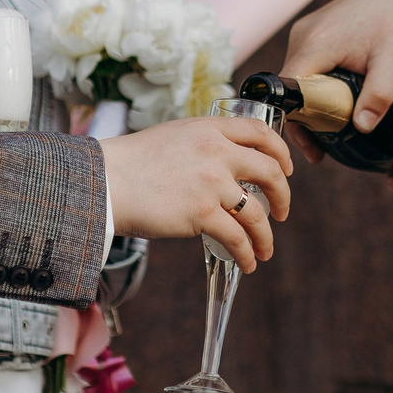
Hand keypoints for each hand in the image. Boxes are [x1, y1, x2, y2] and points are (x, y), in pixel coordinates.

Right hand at [101, 115, 292, 272]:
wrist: (107, 181)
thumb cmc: (134, 162)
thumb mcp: (175, 136)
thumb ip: (205, 144)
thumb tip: (227, 164)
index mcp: (210, 129)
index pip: (260, 133)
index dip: (280, 152)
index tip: (285, 169)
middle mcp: (216, 152)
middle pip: (270, 172)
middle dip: (283, 196)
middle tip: (281, 212)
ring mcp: (211, 183)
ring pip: (256, 213)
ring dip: (266, 236)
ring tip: (265, 250)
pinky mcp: (201, 213)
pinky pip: (237, 238)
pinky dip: (247, 254)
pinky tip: (248, 263)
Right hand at [281, 0, 392, 158]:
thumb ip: (379, 95)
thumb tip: (362, 128)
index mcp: (316, 44)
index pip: (288, 91)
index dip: (297, 123)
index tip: (315, 147)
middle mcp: (301, 37)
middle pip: (290, 90)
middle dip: (306, 120)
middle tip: (324, 148)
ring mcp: (303, 34)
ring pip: (297, 80)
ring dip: (312, 104)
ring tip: (333, 127)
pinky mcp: (310, 34)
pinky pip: (304, 69)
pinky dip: (315, 88)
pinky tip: (335, 101)